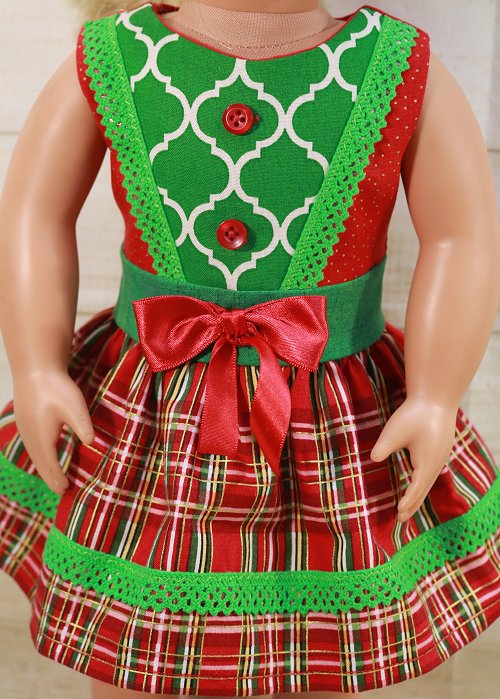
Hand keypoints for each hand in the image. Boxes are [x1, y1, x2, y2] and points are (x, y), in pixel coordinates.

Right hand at [12, 367, 94, 495]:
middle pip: (41, 463)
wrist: (34, 368)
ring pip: (35, 455)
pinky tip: (44, 454)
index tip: (66, 489)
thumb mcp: (75, 407)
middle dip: (50, 477)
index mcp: (43, 438)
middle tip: (60, 491)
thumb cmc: (55, 387)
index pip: (51, 465)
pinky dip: (39, 455)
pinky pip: (32, 445)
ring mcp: (25, 429)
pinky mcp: (24, 420)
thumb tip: (91, 444)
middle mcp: (31, 437)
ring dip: (44, 467)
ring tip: (53, 478)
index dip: (58, 478)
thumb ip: (83, 426)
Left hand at [370, 396, 457, 522]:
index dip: (407, 502)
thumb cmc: (415, 414)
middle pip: (423, 489)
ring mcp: (440, 457)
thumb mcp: (395, 430)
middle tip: (400, 520)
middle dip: (412, 505)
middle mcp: (436, 463)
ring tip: (406, 509)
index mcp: (426, 462)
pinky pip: (430, 473)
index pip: (416, 489)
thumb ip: (384, 447)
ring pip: (428, 482)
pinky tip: (416, 484)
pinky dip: (422, 484)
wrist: (436, 397)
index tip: (398, 514)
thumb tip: (374, 459)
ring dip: (418, 495)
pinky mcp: (440, 450)